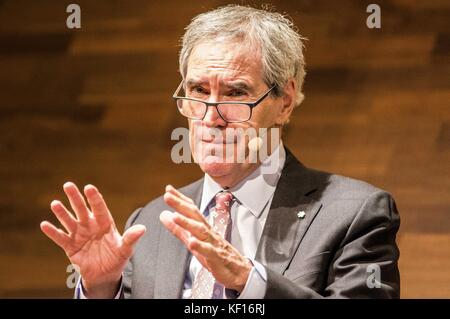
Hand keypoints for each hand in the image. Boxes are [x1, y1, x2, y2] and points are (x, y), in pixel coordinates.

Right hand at [40, 182, 145, 297]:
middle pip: (82, 209)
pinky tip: (45, 225)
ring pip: (69, 221)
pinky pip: (61, 238)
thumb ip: (131, 238)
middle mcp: (90, 225)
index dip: (94, 198)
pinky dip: (53, 232)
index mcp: (105, 223)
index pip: (99, 208)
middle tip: (68, 185)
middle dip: (75, 198)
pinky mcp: (70, 246)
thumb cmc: (116, 258)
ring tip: (55, 203)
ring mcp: (79, 234)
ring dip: (62, 213)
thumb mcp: (125, 249)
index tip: (89, 187)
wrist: (105, 274)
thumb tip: (142, 228)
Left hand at [160, 185, 251, 292]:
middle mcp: (208, 232)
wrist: (238, 272)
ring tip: (175, 216)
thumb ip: (179, 230)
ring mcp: (214, 243)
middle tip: (168, 196)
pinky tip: (191, 242)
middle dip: (181, 205)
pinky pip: (209, 251)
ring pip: (201, 231)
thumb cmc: (216, 255)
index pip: (191, 210)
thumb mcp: (193, 242)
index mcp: (202, 228)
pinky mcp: (217, 257)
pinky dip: (200, 246)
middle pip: (194, 216)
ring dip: (188, 223)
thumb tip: (164, 215)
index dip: (180, 200)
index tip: (169, 189)